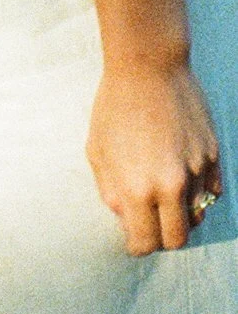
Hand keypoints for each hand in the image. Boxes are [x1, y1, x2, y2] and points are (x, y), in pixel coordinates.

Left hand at [88, 55, 222, 253]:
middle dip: (163, 238)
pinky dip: (199, 194)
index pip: (146, 242)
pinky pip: (213, 192)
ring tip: (164, 196)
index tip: (135, 240)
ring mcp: (197, 171)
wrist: (148, 67)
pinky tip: (182, 178)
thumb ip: (111, 192)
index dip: (138, 246)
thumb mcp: (98, 151)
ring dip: (182, 214)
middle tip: (151, 224)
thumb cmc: (115, 107)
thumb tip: (126, 219)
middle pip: (178, 239)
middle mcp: (171, 186)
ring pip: (198, 215)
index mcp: (137, 189)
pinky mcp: (214, 156)